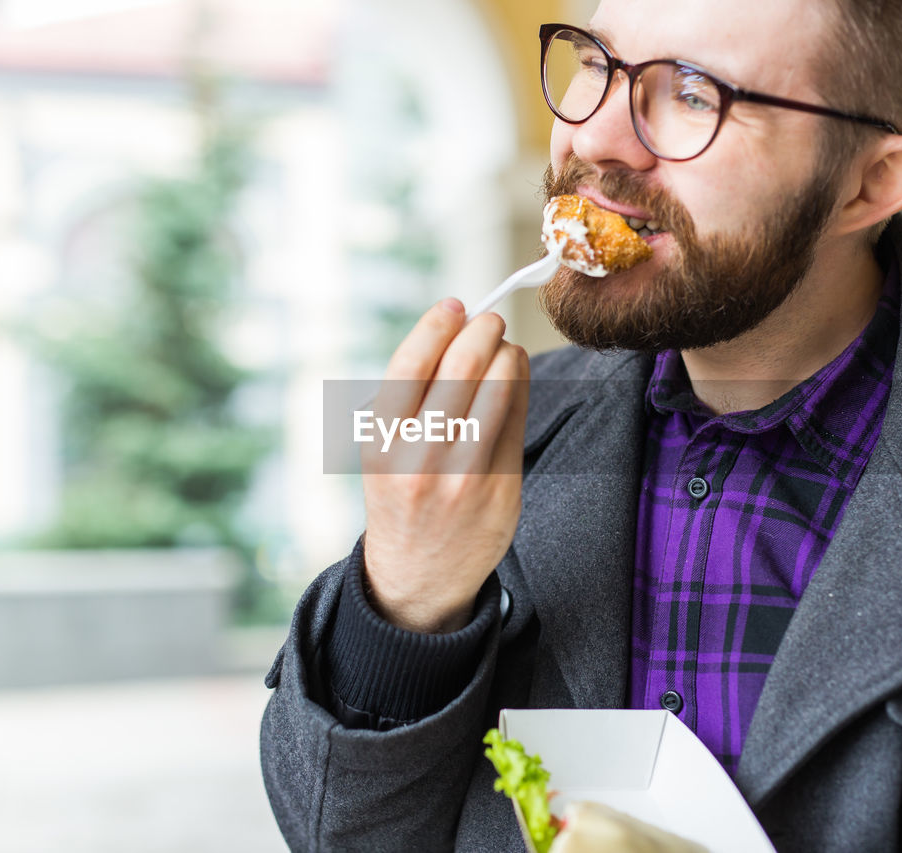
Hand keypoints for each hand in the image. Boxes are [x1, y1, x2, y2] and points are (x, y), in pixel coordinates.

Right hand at [361, 298, 528, 633]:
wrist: (418, 576)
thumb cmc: (402, 495)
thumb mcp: (383, 450)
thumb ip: (411, 398)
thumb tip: (456, 329)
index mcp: (382, 443)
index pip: (412, 365)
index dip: (437, 324)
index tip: (455, 305)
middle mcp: (421, 459)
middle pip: (461, 369)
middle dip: (482, 331)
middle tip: (490, 321)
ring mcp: (464, 477)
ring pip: (498, 390)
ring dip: (507, 356)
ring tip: (505, 349)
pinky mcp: (501, 490)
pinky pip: (516, 421)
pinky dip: (519, 388)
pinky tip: (515, 377)